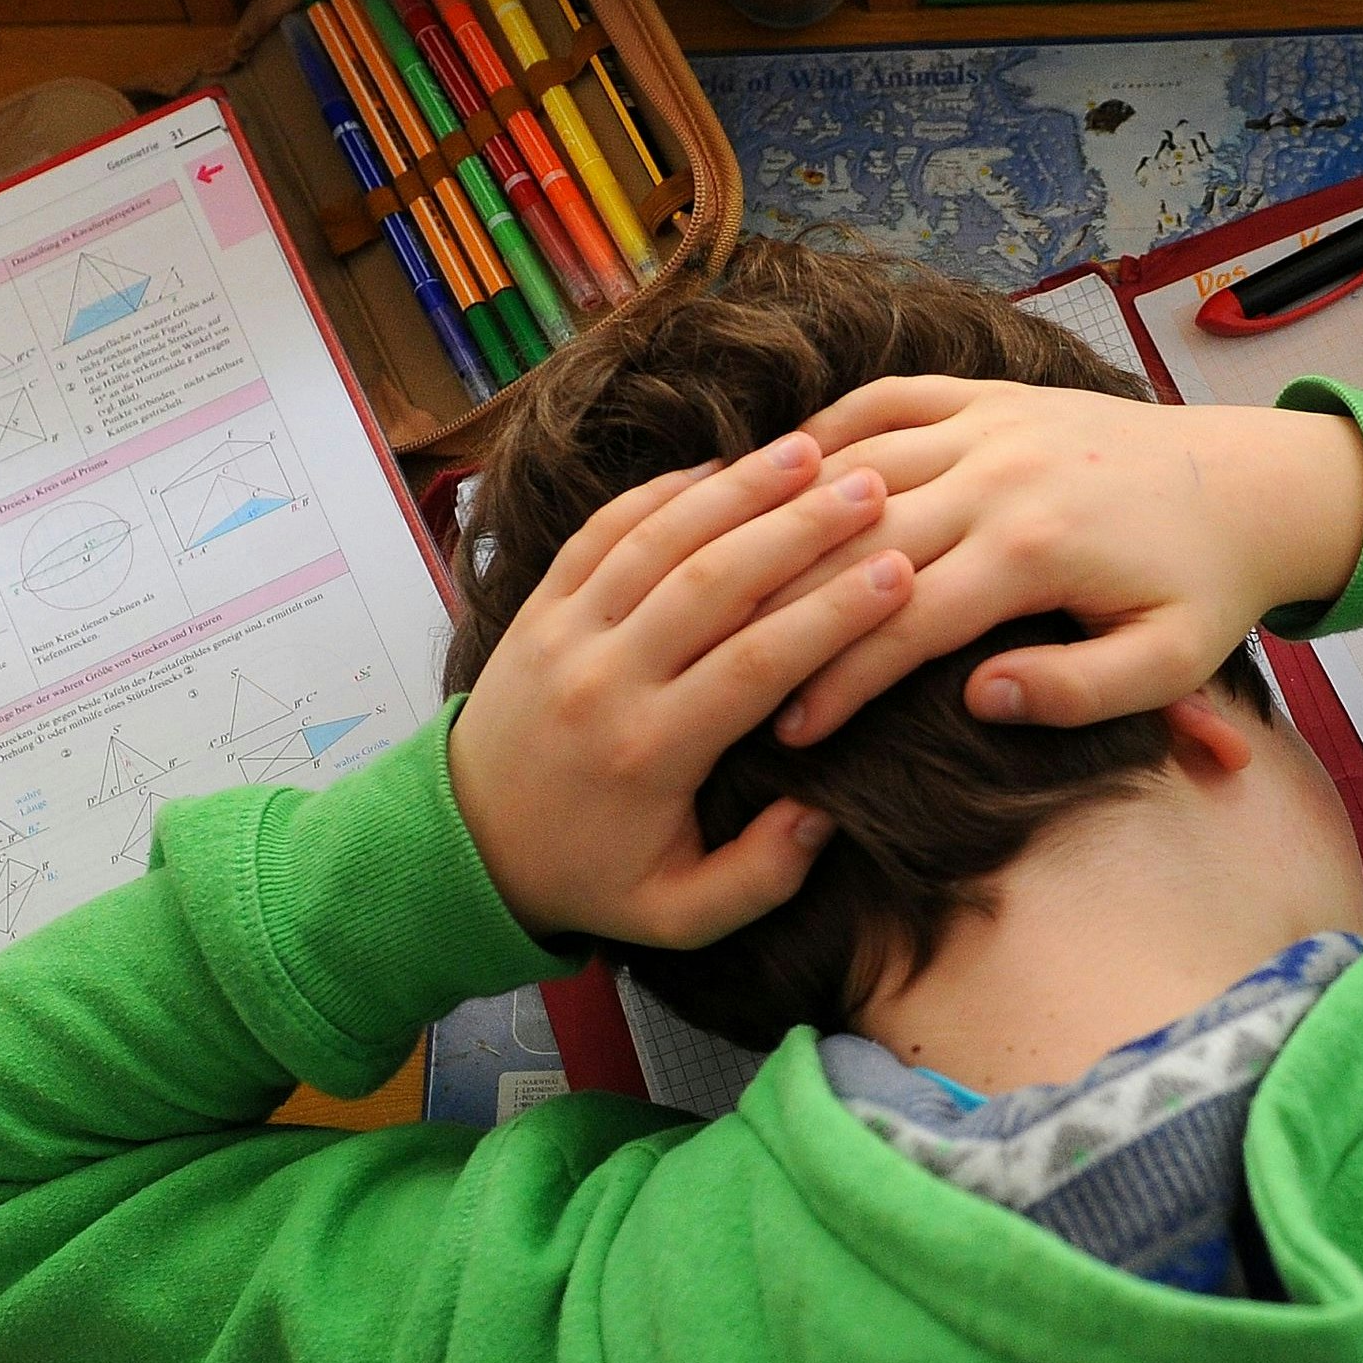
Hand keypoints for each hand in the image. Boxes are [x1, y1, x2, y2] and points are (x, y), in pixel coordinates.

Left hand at [448, 434, 914, 946]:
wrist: (465, 849)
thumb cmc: (590, 878)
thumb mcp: (680, 914)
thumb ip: (761, 876)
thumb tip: (824, 815)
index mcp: (650, 750)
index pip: (757, 662)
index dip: (832, 612)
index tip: (898, 572)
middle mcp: (604, 678)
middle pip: (713, 581)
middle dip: (799, 527)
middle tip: (871, 488)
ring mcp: (563, 633)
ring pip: (657, 539)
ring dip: (737, 488)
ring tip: (811, 448)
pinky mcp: (537, 607)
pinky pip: (601, 531)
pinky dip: (660, 491)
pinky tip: (719, 466)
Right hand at [767, 378, 1362, 742]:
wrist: (1253, 483)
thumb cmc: (1208, 590)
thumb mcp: (1169, 663)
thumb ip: (1078, 693)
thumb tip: (978, 699)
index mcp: (1036, 549)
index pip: (905, 622)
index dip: (839, 681)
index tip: (788, 732)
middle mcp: (1001, 474)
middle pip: (858, 544)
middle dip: (788, 608)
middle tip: (725, 660)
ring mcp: (993, 423)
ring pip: (856, 463)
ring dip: (787, 515)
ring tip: (727, 571)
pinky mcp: (993, 394)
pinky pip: (888, 398)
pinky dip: (828, 430)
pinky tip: (777, 472)